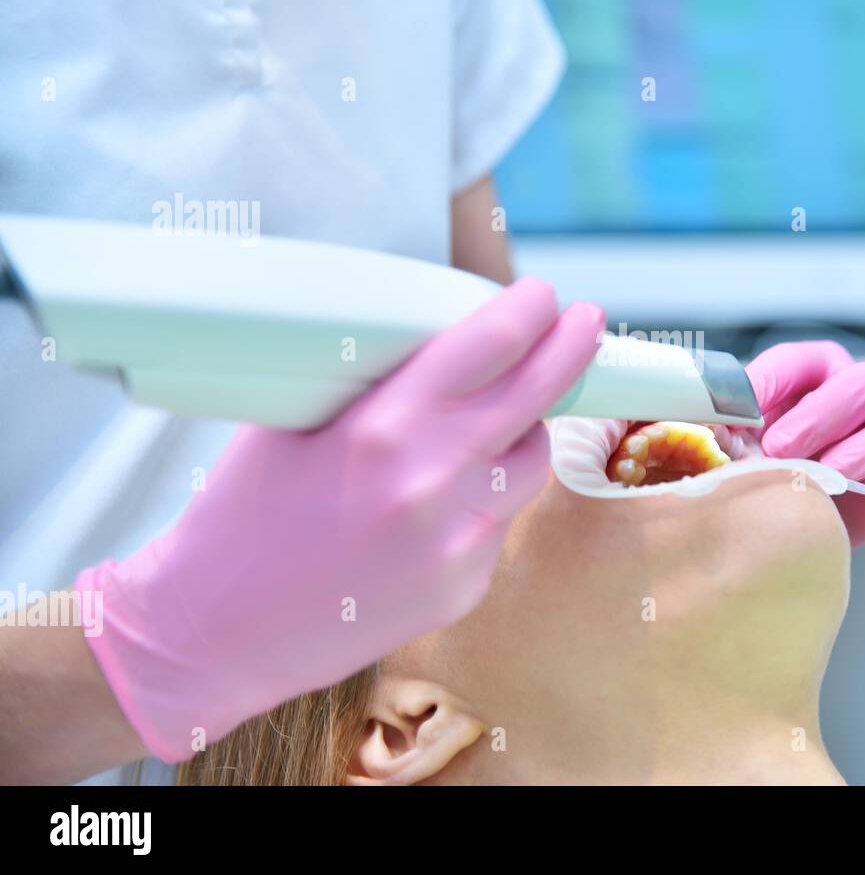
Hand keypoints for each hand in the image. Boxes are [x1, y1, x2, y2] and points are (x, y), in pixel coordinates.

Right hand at [75, 277, 604, 761]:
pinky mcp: (463, 587)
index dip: (530, 310)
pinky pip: (500, 520)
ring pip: (531, 463)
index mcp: (383, 427)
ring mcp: (456, 542)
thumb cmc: (240, 516)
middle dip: (571, 349)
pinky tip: (436, 505)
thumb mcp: (290, 421)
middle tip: (586, 321)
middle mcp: (432, 483)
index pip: (490, 345)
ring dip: (524, 432)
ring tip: (492, 423)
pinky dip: (485, 499)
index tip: (543, 295)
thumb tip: (439, 341)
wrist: (214, 633)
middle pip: (537, 396)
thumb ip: (371, 383)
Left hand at [744, 341, 864, 546]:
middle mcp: (861, 395)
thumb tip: (706, 427)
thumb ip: (727, 432)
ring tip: (828, 476)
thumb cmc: (765, 475)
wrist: (792, 530)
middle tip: (781, 450)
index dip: (770, 381)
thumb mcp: (740, 448)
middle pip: (864, 383)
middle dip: (820, 416)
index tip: (740, 415)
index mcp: (814, 375)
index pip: (798, 362)